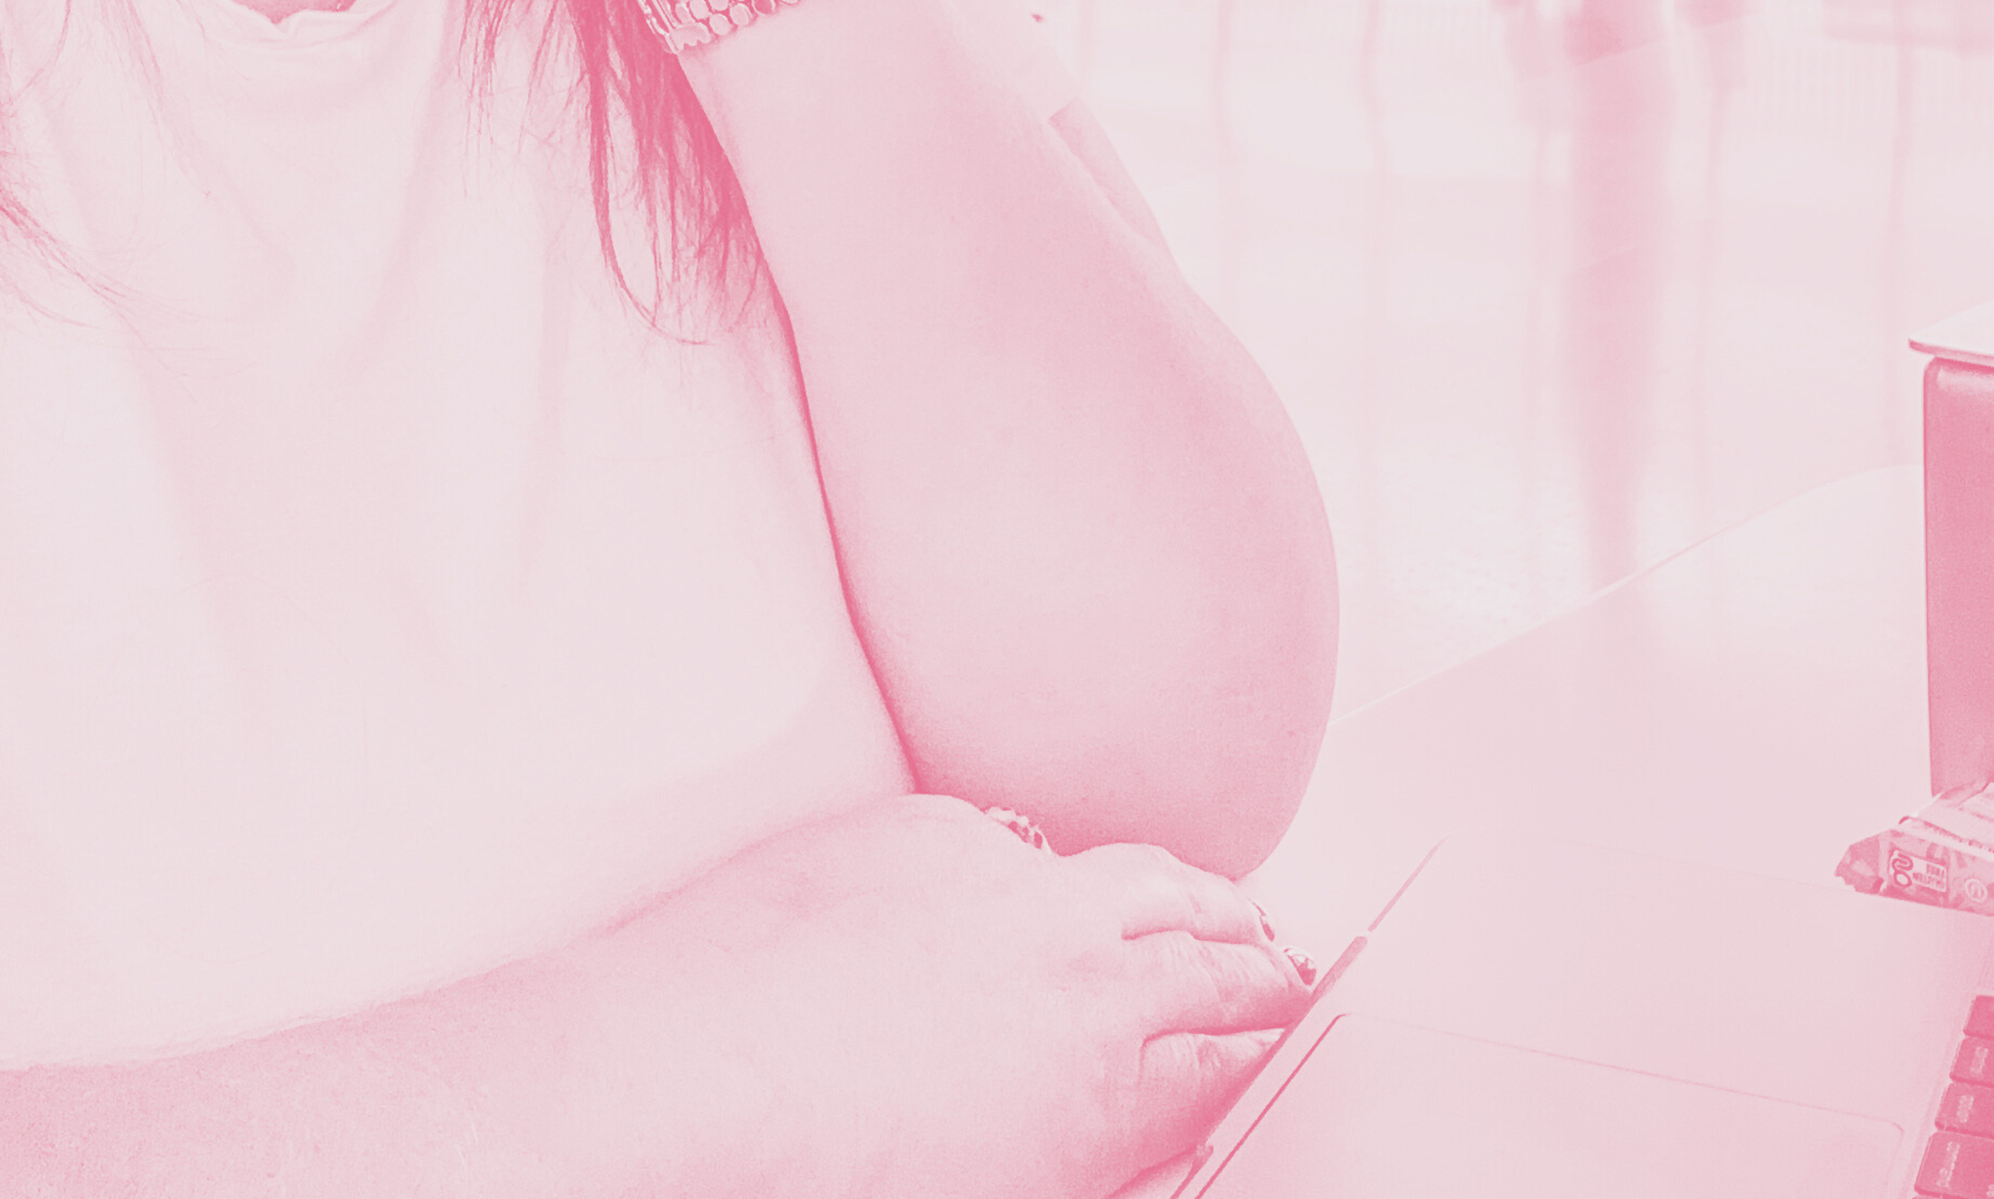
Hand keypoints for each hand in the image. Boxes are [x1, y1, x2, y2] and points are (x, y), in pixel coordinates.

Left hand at [660, 795, 1312, 1198]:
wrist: (700, 1064)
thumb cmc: (819, 1171)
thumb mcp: (1003, 1193)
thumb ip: (1088, 1156)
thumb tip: (1128, 1132)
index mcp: (1100, 1086)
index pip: (1226, 1052)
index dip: (1268, 1040)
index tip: (1293, 1029)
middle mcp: (1076, 971)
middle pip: (1204, 955)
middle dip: (1256, 961)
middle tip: (1281, 965)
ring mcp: (1008, 885)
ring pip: (1136, 875)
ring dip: (1191, 892)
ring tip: (1218, 903)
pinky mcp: (932, 831)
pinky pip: (1019, 842)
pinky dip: (1056, 863)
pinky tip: (1056, 873)